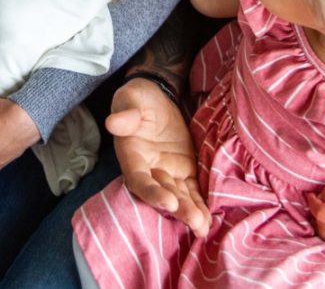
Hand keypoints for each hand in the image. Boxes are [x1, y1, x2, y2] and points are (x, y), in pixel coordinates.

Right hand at [106, 78, 211, 236]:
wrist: (156, 97)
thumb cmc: (138, 98)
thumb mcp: (130, 97)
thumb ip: (125, 112)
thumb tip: (114, 122)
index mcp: (132, 155)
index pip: (139, 179)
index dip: (152, 193)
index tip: (168, 202)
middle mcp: (149, 169)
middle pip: (162, 194)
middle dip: (178, 209)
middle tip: (194, 221)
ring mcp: (167, 172)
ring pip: (179, 195)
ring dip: (191, 212)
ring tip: (204, 227)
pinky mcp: (184, 170)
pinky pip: (192, 189)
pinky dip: (200, 203)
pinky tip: (210, 218)